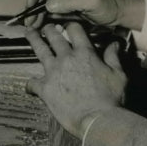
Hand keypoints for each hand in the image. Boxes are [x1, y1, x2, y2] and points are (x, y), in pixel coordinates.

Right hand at [24, 0, 144, 30]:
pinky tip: (40, 24)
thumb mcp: (92, 1)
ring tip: (33, 25)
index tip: (31, 5)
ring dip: (37, 11)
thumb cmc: (112, 4)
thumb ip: (71, 1)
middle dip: (34, 3)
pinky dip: (44, 14)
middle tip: (29, 20)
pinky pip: (51, 5)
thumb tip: (48, 5)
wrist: (121, 13)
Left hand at [24, 23, 126, 137]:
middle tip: (46, 27)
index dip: (71, 25)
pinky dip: (31, 84)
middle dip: (49, 29)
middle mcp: (67, 58)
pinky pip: (32, 83)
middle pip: (53, 36)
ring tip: (28, 33)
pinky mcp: (45, 89)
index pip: (74, 29)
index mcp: (85, 53)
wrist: (97, 120)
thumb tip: (114, 44)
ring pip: (39, 50)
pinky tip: (32, 86)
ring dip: (33, 40)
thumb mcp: (118, 75)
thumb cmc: (110, 99)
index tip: (68, 26)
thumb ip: (113, 57)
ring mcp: (53, 72)